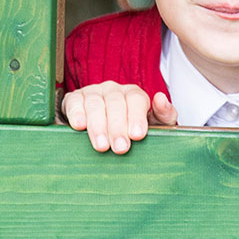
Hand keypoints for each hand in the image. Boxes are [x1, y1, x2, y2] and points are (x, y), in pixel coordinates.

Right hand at [61, 82, 176, 153]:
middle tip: (120, 148)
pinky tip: (79, 126)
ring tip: (101, 146)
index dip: (136, 117)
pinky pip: (74, 102)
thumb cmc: (132, 128)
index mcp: (134, 94)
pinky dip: (76, 113)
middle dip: (117, 127)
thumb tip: (161, 99)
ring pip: (95, 104)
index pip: (136, 99)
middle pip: (115, 103)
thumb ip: (164, 114)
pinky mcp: (75, 99)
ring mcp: (93, 93)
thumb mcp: (154, 123)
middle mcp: (113, 90)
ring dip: (98, 125)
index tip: (137, 135)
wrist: (106, 130)